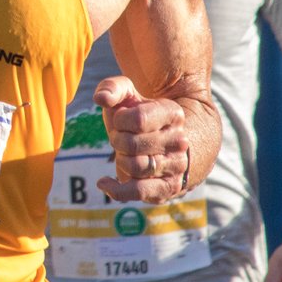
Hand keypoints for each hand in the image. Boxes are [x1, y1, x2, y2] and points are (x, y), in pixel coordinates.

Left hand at [93, 76, 192, 203]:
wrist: (152, 142)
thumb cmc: (134, 116)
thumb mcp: (125, 95)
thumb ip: (111, 88)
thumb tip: (101, 99)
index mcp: (173, 113)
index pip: (138, 119)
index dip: (119, 120)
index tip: (120, 120)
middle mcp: (180, 141)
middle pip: (133, 145)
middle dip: (117, 140)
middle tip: (120, 138)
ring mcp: (177, 166)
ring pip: (136, 167)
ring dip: (120, 159)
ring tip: (123, 154)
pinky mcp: (169, 188)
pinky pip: (141, 192)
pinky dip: (118, 190)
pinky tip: (104, 182)